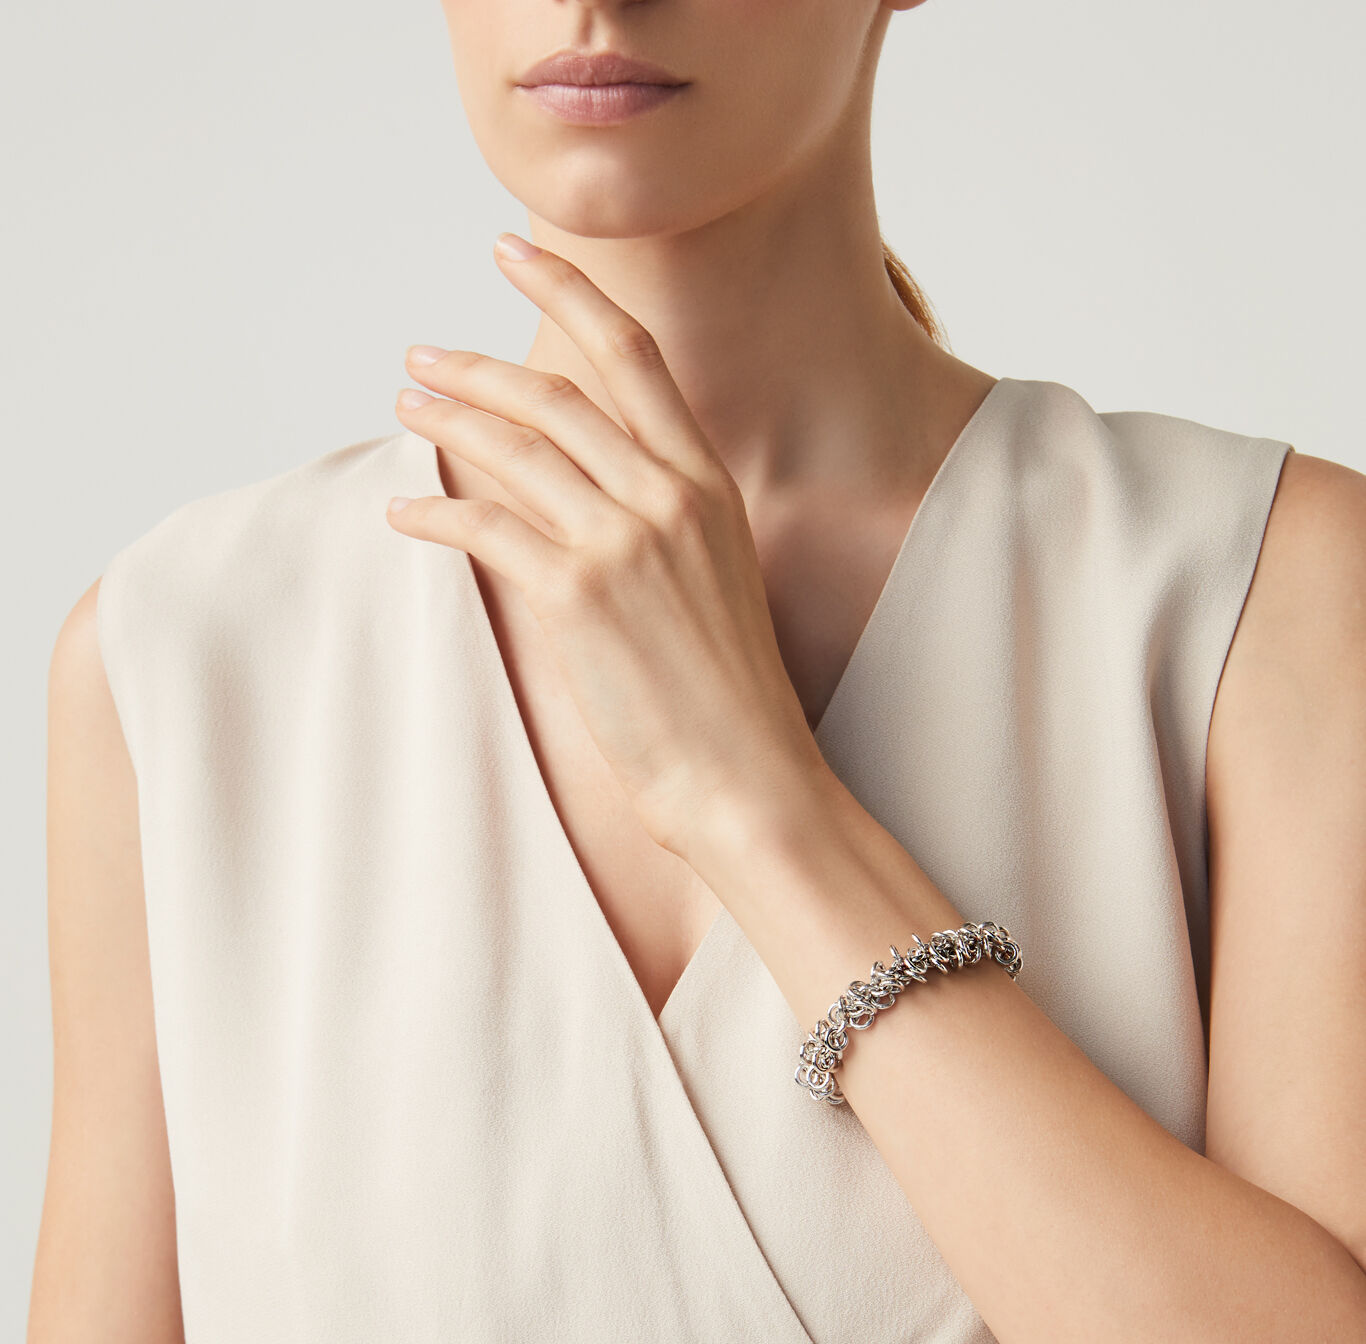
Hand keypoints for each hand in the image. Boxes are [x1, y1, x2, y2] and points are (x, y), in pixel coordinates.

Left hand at [386, 233, 830, 857]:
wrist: (748, 776)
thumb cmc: (730, 695)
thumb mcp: (717, 581)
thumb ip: (665, 524)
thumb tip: (594, 496)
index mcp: (710, 484)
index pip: (633, 359)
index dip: (570, 293)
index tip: (513, 254)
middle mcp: (670, 496)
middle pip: (557, 395)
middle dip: (478, 364)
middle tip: (423, 354)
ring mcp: (626, 541)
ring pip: (517, 448)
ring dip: (449, 417)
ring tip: (404, 403)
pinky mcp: (581, 595)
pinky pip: (487, 527)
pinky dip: (437, 512)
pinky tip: (404, 512)